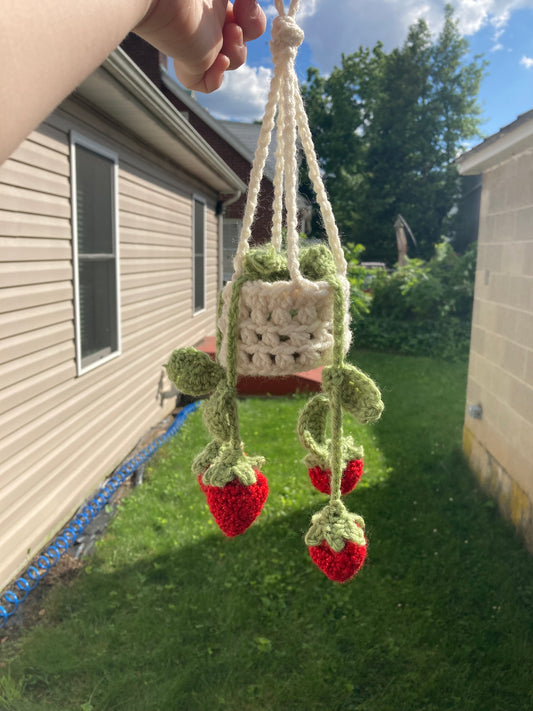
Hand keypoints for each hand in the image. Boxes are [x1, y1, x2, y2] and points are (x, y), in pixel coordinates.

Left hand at [136, 0, 265, 92]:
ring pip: (230, 60)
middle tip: (238, 22)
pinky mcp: (189, 63)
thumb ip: (248, 3)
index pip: (243, 15)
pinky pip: (205, 84)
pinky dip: (217, 76)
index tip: (247, 4)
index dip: (253, 17)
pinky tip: (218, 60)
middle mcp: (208, 20)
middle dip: (250, 31)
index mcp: (215, 1)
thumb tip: (253, 6)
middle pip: (240, 37)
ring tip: (229, 35)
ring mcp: (198, 43)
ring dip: (238, 52)